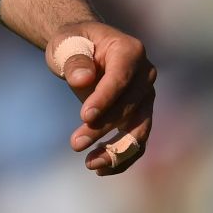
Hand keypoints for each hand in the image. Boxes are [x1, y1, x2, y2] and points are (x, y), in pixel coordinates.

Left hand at [47, 22, 156, 174]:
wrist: (82, 49)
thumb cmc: (72, 44)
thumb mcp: (66, 44)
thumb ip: (75, 61)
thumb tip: (84, 79)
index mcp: (130, 50)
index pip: (121, 78)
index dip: (105, 98)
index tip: (84, 116)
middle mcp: (145, 74)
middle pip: (128, 106)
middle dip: (102, 127)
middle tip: (75, 144)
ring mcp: (146, 96)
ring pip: (138, 129)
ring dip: (116, 150)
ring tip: (90, 164)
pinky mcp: (140, 115)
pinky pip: (136, 141)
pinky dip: (121, 157)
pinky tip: (99, 168)